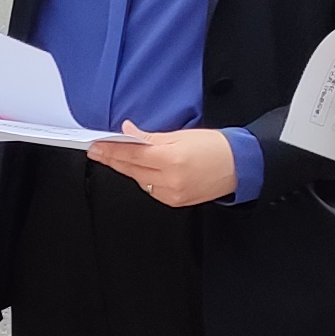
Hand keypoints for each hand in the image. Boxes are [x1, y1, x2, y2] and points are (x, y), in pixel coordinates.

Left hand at [88, 122, 238, 206]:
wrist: (239, 166)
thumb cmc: (215, 147)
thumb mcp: (181, 135)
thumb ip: (150, 138)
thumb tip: (128, 133)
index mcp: (171, 159)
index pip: (131, 155)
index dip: (111, 151)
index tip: (95, 147)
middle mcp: (170, 180)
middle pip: (131, 170)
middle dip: (113, 159)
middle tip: (97, 151)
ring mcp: (172, 194)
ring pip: (139, 181)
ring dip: (127, 169)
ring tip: (116, 157)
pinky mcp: (175, 202)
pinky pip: (150, 189)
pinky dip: (143, 178)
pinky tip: (140, 169)